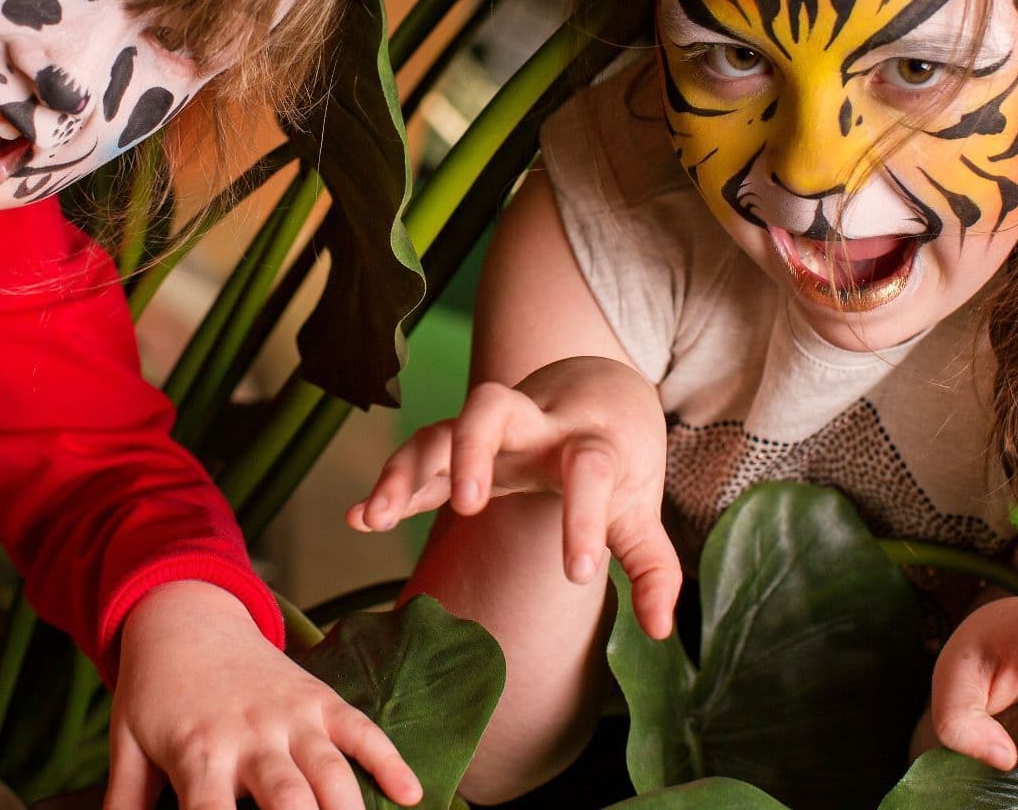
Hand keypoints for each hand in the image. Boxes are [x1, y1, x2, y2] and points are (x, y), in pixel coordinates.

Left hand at [106, 581, 420, 809]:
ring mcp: (290, 715)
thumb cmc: (155, 690)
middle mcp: (250, 736)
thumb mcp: (127, 744)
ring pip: (331, 771)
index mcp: (199, 754)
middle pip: (288, 799)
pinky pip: (362, 728)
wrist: (186, 615)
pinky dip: (390, 759)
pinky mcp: (319, 698)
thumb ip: (124, 801)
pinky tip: (412, 795)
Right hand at [346, 356, 679, 637]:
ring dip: (407, 466)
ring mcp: (492, 429)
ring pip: (440, 425)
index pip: (589, 469)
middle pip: (494, 406)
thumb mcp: (642, 507)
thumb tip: (659, 630)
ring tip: (378, 517)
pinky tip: (358, 519)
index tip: (578, 572)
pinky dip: (387, 481)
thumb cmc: (618, 456)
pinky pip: (416, 452)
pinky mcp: (459, 442)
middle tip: (468, 504)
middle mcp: (536, 425)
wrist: (597, 386)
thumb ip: (653, 567)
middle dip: (474, 447)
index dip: (584, 518)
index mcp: (590, 441)